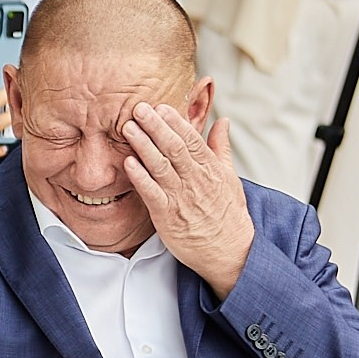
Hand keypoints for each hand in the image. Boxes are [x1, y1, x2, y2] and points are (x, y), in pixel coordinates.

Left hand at [121, 101, 254, 294]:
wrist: (229, 251)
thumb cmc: (227, 213)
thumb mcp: (230, 177)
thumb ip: (220, 147)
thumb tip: (223, 121)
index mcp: (211, 169)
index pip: (192, 139)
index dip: (175, 122)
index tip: (161, 107)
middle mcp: (196, 181)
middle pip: (173, 148)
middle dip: (155, 126)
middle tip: (139, 108)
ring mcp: (181, 198)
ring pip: (160, 166)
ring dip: (143, 146)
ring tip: (128, 128)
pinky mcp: (167, 216)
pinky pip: (151, 193)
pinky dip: (140, 177)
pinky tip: (128, 163)